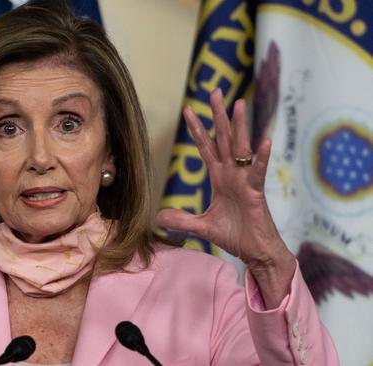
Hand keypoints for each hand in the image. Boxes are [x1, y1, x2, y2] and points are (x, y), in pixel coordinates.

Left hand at [157, 89, 294, 306]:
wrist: (256, 253)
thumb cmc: (235, 236)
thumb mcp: (202, 227)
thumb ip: (182, 220)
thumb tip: (159, 218)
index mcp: (219, 178)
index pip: (205, 147)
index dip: (197, 129)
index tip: (188, 109)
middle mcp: (232, 174)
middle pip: (222, 139)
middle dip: (218, 116)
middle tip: (215, 91)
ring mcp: (244, 181)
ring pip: (241, 148)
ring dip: (239, 126)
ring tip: (239, 103)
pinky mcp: (256, 193)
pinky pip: (258, 173)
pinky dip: (262, 158)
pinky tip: (264, 142)